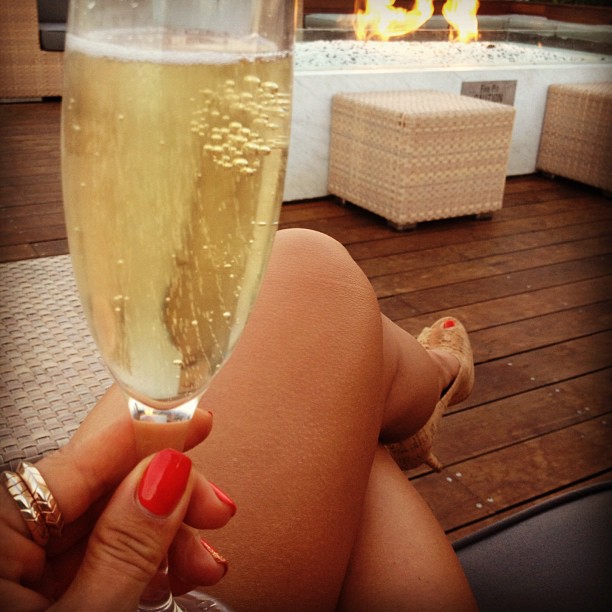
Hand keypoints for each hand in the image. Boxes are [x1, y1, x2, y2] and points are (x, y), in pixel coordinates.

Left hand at [0, 385, 235, 610]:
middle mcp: (7, 535)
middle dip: (169, 496)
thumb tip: (170, 476)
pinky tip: (168, 573)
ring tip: (199, 564)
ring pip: (108, 519)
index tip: (196, 413)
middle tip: (213, 510)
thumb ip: (125, 548)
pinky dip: (139, 558)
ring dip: (164, 535)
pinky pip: (98, 551)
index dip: (149, 429)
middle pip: (103, 485)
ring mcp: (23, 562)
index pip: (85, 455)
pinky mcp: (37, 584)